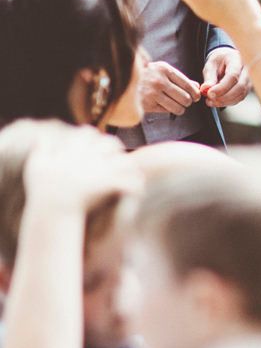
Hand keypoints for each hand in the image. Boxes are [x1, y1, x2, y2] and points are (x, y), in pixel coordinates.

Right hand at [23, 126, 142, 211]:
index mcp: (73, 150)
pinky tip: (137, 186)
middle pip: (109, 142)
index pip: (87, 133)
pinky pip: (129, 182)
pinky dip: (135, 184)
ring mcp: (100, 169)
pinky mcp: (108, 184)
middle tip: (114, 153)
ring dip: (128, 164)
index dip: (93, 136)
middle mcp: (89, 156)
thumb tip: (41, 135)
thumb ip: (40, 148)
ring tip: (129, 169)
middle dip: (113, 146)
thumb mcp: (35, 166)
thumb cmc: (42, 192)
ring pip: (124, 159)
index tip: (94, 141)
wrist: (51, 214)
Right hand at [139, 59, 201, 115]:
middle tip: (186, 101)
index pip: (187, 84)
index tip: (197, 96)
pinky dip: (169, 110)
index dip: (195, 92)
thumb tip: (197, 86)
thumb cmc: (147, 75)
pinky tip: (167, 106)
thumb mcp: (162, 70)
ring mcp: (152, 94)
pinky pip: (166, 111)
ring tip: (178, 106)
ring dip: (181, 108)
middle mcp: (158, 81)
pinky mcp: (146, 105)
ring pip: (177, 106)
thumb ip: (179, 78)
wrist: (122, 80)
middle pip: (184, 97)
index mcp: (164, 69)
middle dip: (188, 101)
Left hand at [201, 47, 250, 107]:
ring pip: (241, 94)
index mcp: (237, 59)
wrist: (227, 59)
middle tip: (209, 99)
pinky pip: (240, 98)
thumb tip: (206, 89)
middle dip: (223, 96)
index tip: (209, 93)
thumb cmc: (219, 61)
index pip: (233, 75)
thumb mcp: (211, 65)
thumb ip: (209, 77)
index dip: (221, 87)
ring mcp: (249, 79)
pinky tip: (217, 101)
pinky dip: (228, 102)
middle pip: (240, 87)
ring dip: (225, 101)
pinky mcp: (247, 88)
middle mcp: (247, 69)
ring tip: (211, 101)